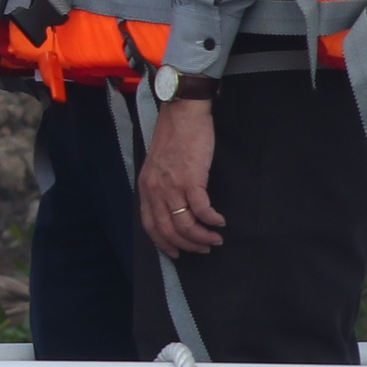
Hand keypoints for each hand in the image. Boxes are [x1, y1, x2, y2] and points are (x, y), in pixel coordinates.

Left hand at [138, 96, 224, 255]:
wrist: (182, 113)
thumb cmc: (174, 136)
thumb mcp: (158, 164)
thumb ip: (161, 185)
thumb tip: (172, 207)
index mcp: (146, 187)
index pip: (150, 224)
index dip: (163, 243)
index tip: (177, 253)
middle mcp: (156, 190)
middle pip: (168, 230)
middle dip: (187, 245)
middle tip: (204, 248)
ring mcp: (172, 186)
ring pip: (185, 225)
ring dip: (202, 237)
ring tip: (215, 239)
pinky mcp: (191, 179)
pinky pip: (202, 210)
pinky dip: (212, 220)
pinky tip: (220, 221)